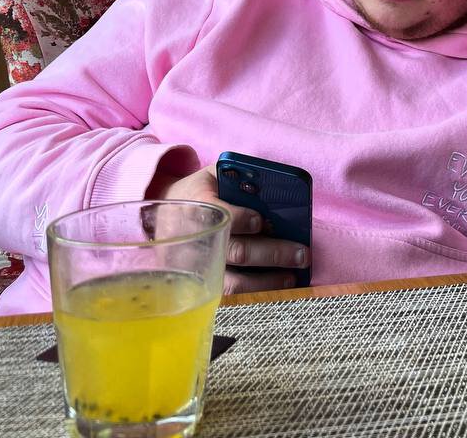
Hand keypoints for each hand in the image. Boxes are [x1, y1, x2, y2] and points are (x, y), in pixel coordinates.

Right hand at [147, 162, 308, 294]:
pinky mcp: (203, 284)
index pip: (219, 216)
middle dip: (273, 253)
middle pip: (236, 252)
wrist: (165, 216)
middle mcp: (198, 241)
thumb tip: (272, 183)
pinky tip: (277, 286)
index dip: (241, 219)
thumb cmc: (200, 191)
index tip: (261, 221)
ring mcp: (199, 268)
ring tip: (294, 274)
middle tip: (302, 253)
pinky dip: (256, 292)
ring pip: (235, 281)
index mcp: (197, 206)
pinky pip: (232, 294)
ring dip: (269, 280)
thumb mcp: (214, 173)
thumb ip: (238, 175)